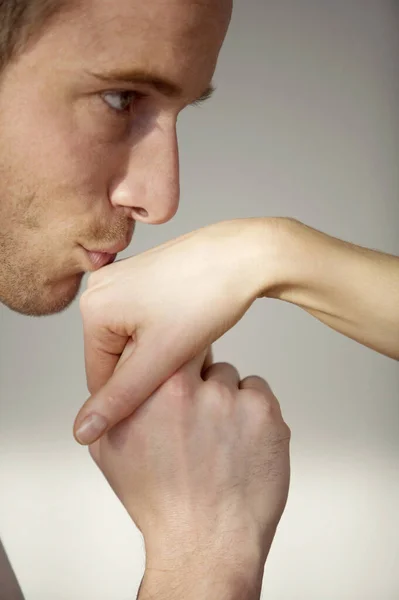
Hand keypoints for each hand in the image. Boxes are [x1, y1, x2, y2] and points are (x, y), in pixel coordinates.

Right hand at [75, 218, 279, 444]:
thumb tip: (82, 431)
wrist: (245, 255)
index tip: (169, 389)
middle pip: (116, 357)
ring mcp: (123, 278)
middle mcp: (100, 287)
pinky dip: (165, 333)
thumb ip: (119, 398)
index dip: (136, 393)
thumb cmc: (207, 297)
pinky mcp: (144, 276)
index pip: (100, 377)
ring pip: (133, 341)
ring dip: (158, 352)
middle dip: (148, 369)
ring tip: (189, 339)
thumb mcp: (160, 358)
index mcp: (93, 307)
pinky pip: (144, 320)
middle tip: (182, 359)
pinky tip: (189, 324)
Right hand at [89, 350, 290, 599]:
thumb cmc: (159, 500)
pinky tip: (240, 443)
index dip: (172, 361)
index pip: (168, 345)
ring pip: (231, 377)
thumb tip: (114, 379)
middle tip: (197, 414)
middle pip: (201, 356)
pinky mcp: (266, 414)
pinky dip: (252, 412)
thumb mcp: (112, 450)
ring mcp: (234, 400)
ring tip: (218, 438)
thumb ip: (110, 406)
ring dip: (226, 399)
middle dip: (198, 378)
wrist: (205, 542)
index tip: (176, 375)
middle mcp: (195, 390)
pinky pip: (258, 392)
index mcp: (155, 390)